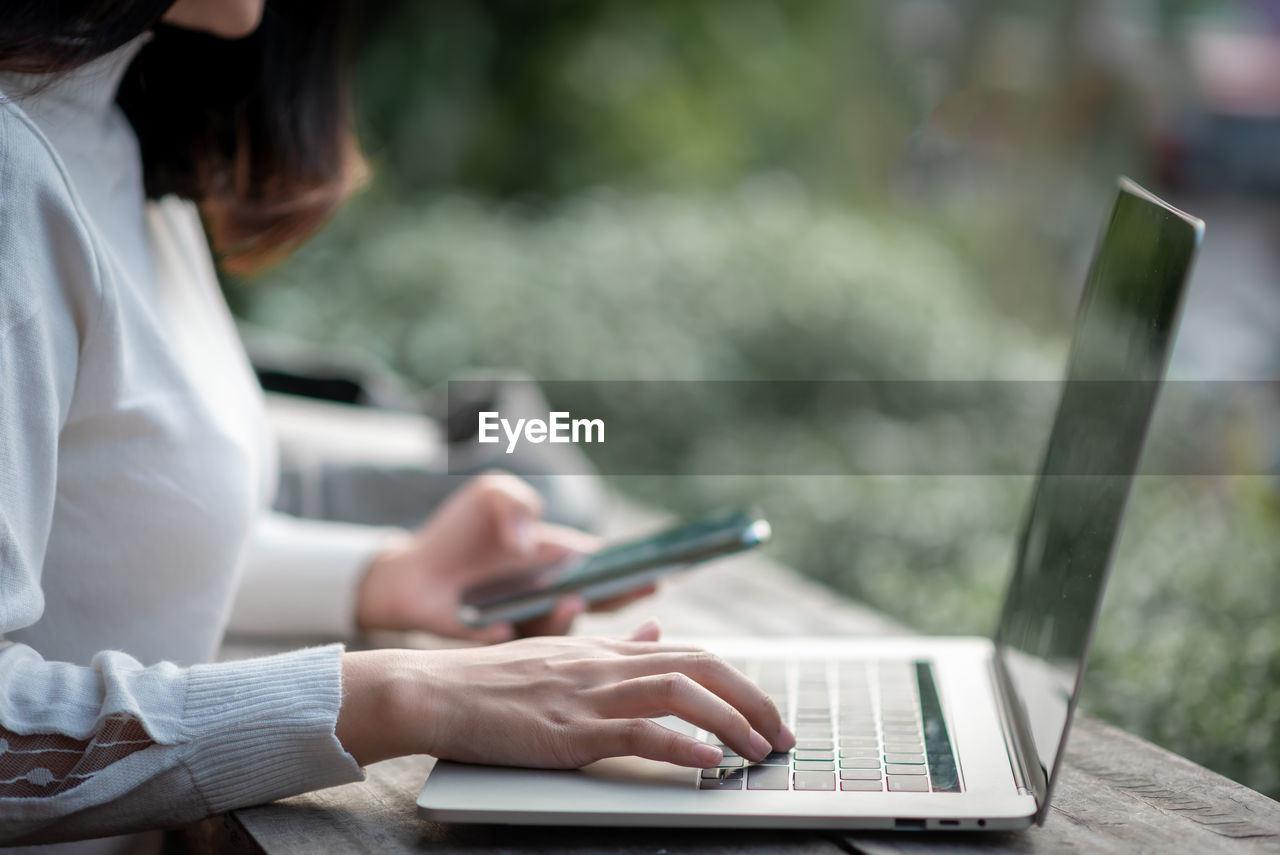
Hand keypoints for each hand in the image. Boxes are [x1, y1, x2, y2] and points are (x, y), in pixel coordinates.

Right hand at [336, 619, 795, 768]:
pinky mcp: (569, 729)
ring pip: (680, 694)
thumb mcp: (561, 653)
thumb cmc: (491, 681)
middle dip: (752, 700)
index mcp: (605, 649)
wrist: (434, 690)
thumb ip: (615, 647)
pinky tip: (706, 762)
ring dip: (730, 723)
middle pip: (702, 667)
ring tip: (758, 752)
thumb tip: (660, 632)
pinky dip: (679, 746)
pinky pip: (637, 733)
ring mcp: (588, 694)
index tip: (765, 711)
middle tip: (781, 735)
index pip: (692, 654)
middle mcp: (605, 664)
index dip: (738, 680)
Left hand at [355, 472, 654, 641]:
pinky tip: (496, 627)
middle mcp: (551, 595)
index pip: (606, 566)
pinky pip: (507, 650)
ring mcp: (526, 623)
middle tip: (643, 588)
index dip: (637, 569)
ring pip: (559, 632)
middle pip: (599, 602)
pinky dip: (506, 638)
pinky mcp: (492, 646)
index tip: (666, 568)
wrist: (407, 573)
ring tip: (568, 599)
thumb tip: (527, 537)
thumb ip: (514, 500)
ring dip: (568, 619)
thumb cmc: (458, 531)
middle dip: (624, 597)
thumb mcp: (489, 496)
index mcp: (558, 559)